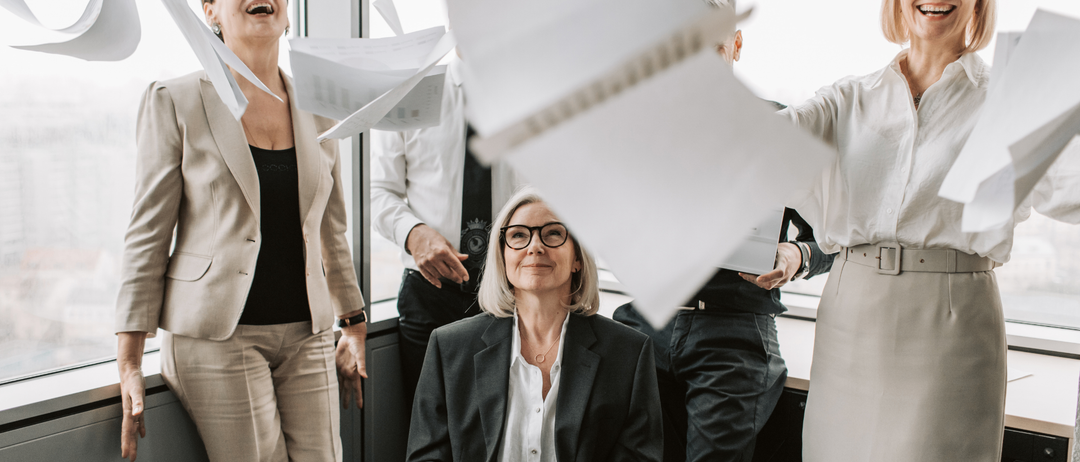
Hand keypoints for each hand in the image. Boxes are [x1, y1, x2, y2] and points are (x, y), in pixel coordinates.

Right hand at [117, 331, 147, 461]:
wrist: (129, 370)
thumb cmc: (133, 379)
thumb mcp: (137, 390)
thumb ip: (137, 403)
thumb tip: (137, 415)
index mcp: (129, 411)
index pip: (127, 431)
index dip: (127, 443)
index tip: (126, 455)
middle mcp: (131, 412)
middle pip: (129, 432)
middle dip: (129, 445)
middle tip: (130, 459)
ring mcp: (134, 409)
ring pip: (133, 428)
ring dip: (133, 440)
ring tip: (133, 451)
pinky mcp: (138, 405)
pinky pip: (139, 420)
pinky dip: (140, 427)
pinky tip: (142, 434)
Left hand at [336, 321, 367, 408]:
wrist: (351, 337)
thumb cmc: (357, 345)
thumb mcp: (360, 355)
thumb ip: (361, 366)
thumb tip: (364, 376)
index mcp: (355, 372)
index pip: (356, 388)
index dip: (357, 397)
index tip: (359, 407)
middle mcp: (349, 372)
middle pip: (348, 389)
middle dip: (347, 398)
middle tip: (346, 407)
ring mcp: (343, 369)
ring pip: (341, 384)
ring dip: (341, 392)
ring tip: (338, 400)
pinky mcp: (337, 364)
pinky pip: (335, 376)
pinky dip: (334, 382)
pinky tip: (332, 386)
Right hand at [406, 224, 468, 288]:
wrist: (416, 236)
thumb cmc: (432, 237)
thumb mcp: (446, 243)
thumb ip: (455, 253)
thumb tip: (465, 258)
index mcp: (442, 251)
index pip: (455, 264)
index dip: (462, 272)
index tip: (466, 278)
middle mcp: (434, 258)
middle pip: (447, 273)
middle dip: (455, 277)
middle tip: (459, 279)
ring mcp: (426, 263)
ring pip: (439, 275)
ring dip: (445, 277)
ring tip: (449, 274)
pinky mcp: (420, 266)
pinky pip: (429, 277)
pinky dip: (435, 282)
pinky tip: (439, 284)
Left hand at [739, 242, 801, 289]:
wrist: (797, 258)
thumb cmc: (786, 252)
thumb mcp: (779, 249)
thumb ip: (769, 253)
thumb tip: (755, 252)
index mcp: (785, 265)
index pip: (778, 273)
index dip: (768, 277)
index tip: (758, 278)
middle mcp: (784, 276)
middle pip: (769, 283)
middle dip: (754, 280)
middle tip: (744, 274)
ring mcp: (782, 282)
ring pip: (767, 286)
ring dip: (754, 281)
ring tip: (744, 275)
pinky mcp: (779, 284)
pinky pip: (767, 285)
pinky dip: (758, 282)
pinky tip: (750, 277)